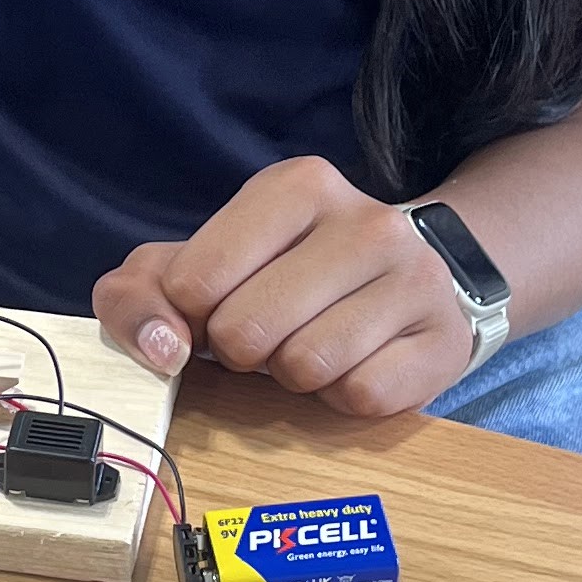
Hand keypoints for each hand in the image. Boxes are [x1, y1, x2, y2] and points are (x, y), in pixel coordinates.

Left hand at [92, 155, 476, 420]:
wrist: (413, 278)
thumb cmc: (286, 271)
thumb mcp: (203, 261)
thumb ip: (139, 292)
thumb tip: (162, 347)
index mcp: (297, 184)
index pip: (197, 280)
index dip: (193, 315)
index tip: (218, 305)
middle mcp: (364, 220)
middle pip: (247, 330)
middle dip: (242, 350)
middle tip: (269, 331)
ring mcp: (414, 278)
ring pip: (305, 367)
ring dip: (292, 376)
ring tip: (312, 343)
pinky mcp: (442, 341)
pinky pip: (358, 397)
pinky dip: (341, 396)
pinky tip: (355, 362)